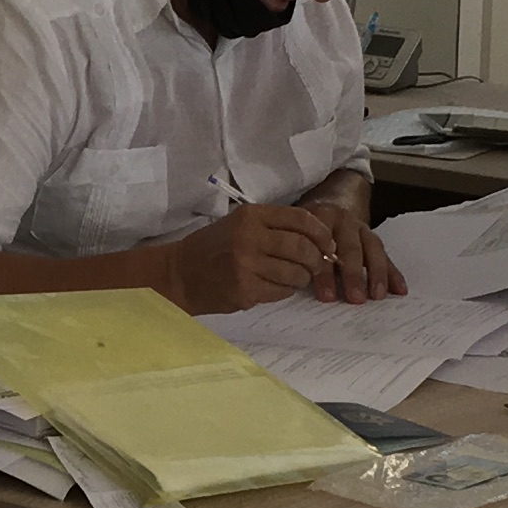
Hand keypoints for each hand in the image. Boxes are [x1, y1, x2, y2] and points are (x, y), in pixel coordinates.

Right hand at [167, 204, 334, 313]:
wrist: (180, 274)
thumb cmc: (213, 248)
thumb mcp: (240, 224)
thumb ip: (274, 227)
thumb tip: (317, 240)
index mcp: (251, 216)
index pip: (300, 219)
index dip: (321, 233)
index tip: (327, 243)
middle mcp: (249, 238)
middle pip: (302, 248)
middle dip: (316, 259)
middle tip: (316, 265)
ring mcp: (247, 266)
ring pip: (295, 273)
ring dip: (303, 278)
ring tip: (297, 277)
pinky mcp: (245, 290)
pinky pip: (281, 292)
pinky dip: (286, 290)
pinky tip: (277, 286)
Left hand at [302, 193, 403, 302]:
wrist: (329, 201)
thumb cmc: (305, 229)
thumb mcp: (295, 233)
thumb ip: (296, 254)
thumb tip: (290, 285)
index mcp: (319, 219)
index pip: (323, 248)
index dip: (325, 274)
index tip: (327, 297)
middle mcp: (343, 221)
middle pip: (350, 248)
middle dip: (353, 274)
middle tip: (355, 298)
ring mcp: (361, 228)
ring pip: (371, 249)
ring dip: (376, 274)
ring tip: (378, 296)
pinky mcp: (373, 237)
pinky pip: (385, 255)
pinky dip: (393, 273)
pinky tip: (400, 290)